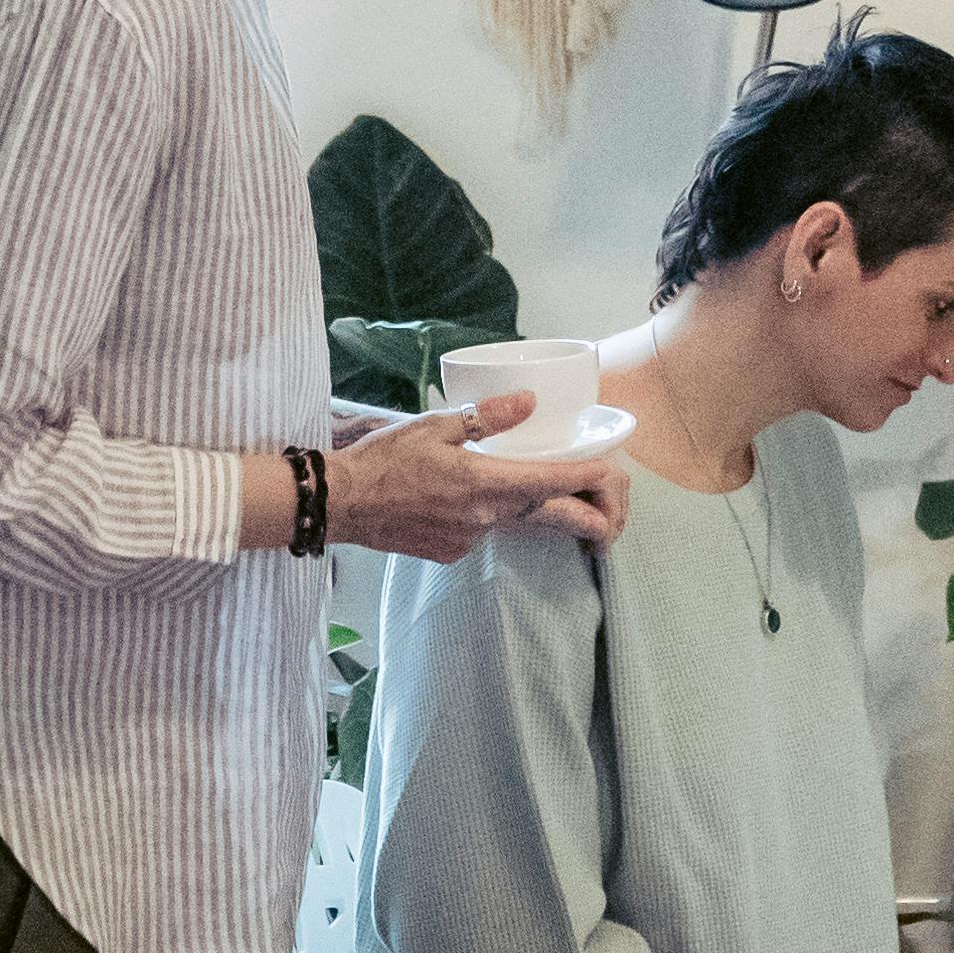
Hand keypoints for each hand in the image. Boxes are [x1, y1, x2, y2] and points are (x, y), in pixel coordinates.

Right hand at [326, 402, 626, 563]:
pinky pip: (484, 531)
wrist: (339, 504)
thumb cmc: (383, 460)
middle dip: (590, 516)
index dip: (590, 478)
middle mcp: (485, 518)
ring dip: (534, 508)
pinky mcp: (451, 551)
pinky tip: (469, 497)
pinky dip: (489, 514)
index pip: (553, 481)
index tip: (614, 472)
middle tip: (614, 511)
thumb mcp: (435, 424)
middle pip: (552, 517)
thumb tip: (528, 401)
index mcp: (485, 483)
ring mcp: (468, 539)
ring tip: (549, 491)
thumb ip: (486, 417)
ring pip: (516, 521)